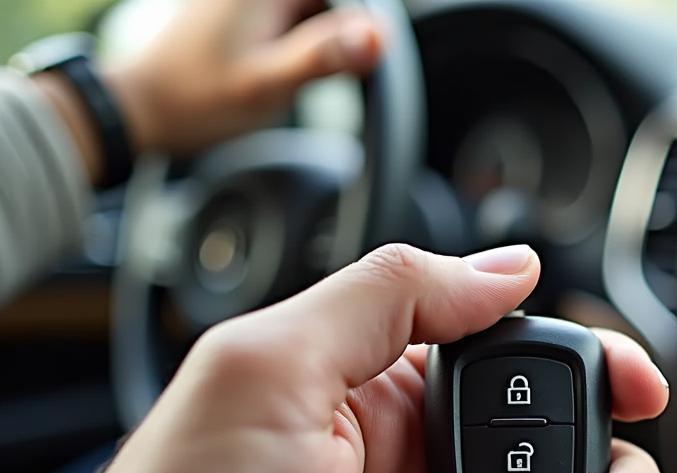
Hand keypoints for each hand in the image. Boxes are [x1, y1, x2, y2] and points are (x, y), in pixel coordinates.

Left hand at [37, 1, 383, 182]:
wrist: (147, 108)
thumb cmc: (200, 100)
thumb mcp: (268, 83)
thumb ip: (324, 57)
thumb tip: (379, 36)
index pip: (341, 0)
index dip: (363, 20)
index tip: (373, 49)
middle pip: (332, 2)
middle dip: (348, 26)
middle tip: (340, 66)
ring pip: (318, 7)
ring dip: (331, 33)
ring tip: (301, 71)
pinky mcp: (252, 9)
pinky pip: (301, 14)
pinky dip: (313, 37)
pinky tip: (298, 66)